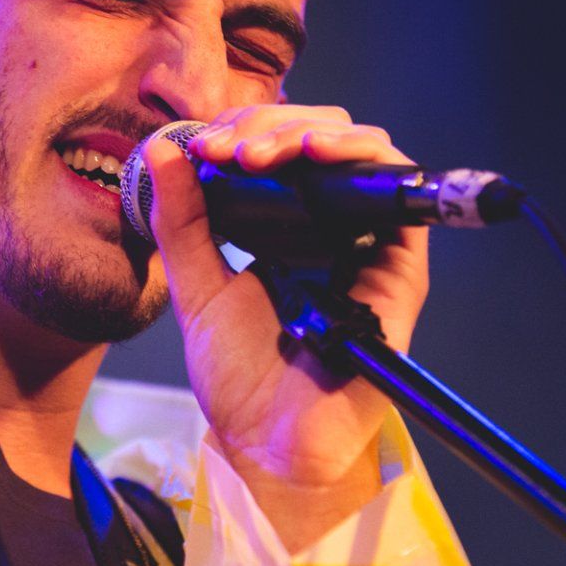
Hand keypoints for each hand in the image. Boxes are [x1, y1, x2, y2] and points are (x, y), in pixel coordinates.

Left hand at [145, 105, 429, 551]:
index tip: (202, 142)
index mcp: (287, 225)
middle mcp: (334, 228)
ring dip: (311, 133)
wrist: (266, 441)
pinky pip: (398, 196)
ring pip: (364, 153)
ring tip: (260, 149)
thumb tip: (165, 146)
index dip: (247, 129)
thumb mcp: (194, 286)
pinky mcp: (400, 268)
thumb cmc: (237, 375)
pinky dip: (360, 160)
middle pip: (324, 138)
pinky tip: (314, 157)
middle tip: (228, 145)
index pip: (282, 148)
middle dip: (273, 124)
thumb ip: (181, 220)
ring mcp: (369, 246)